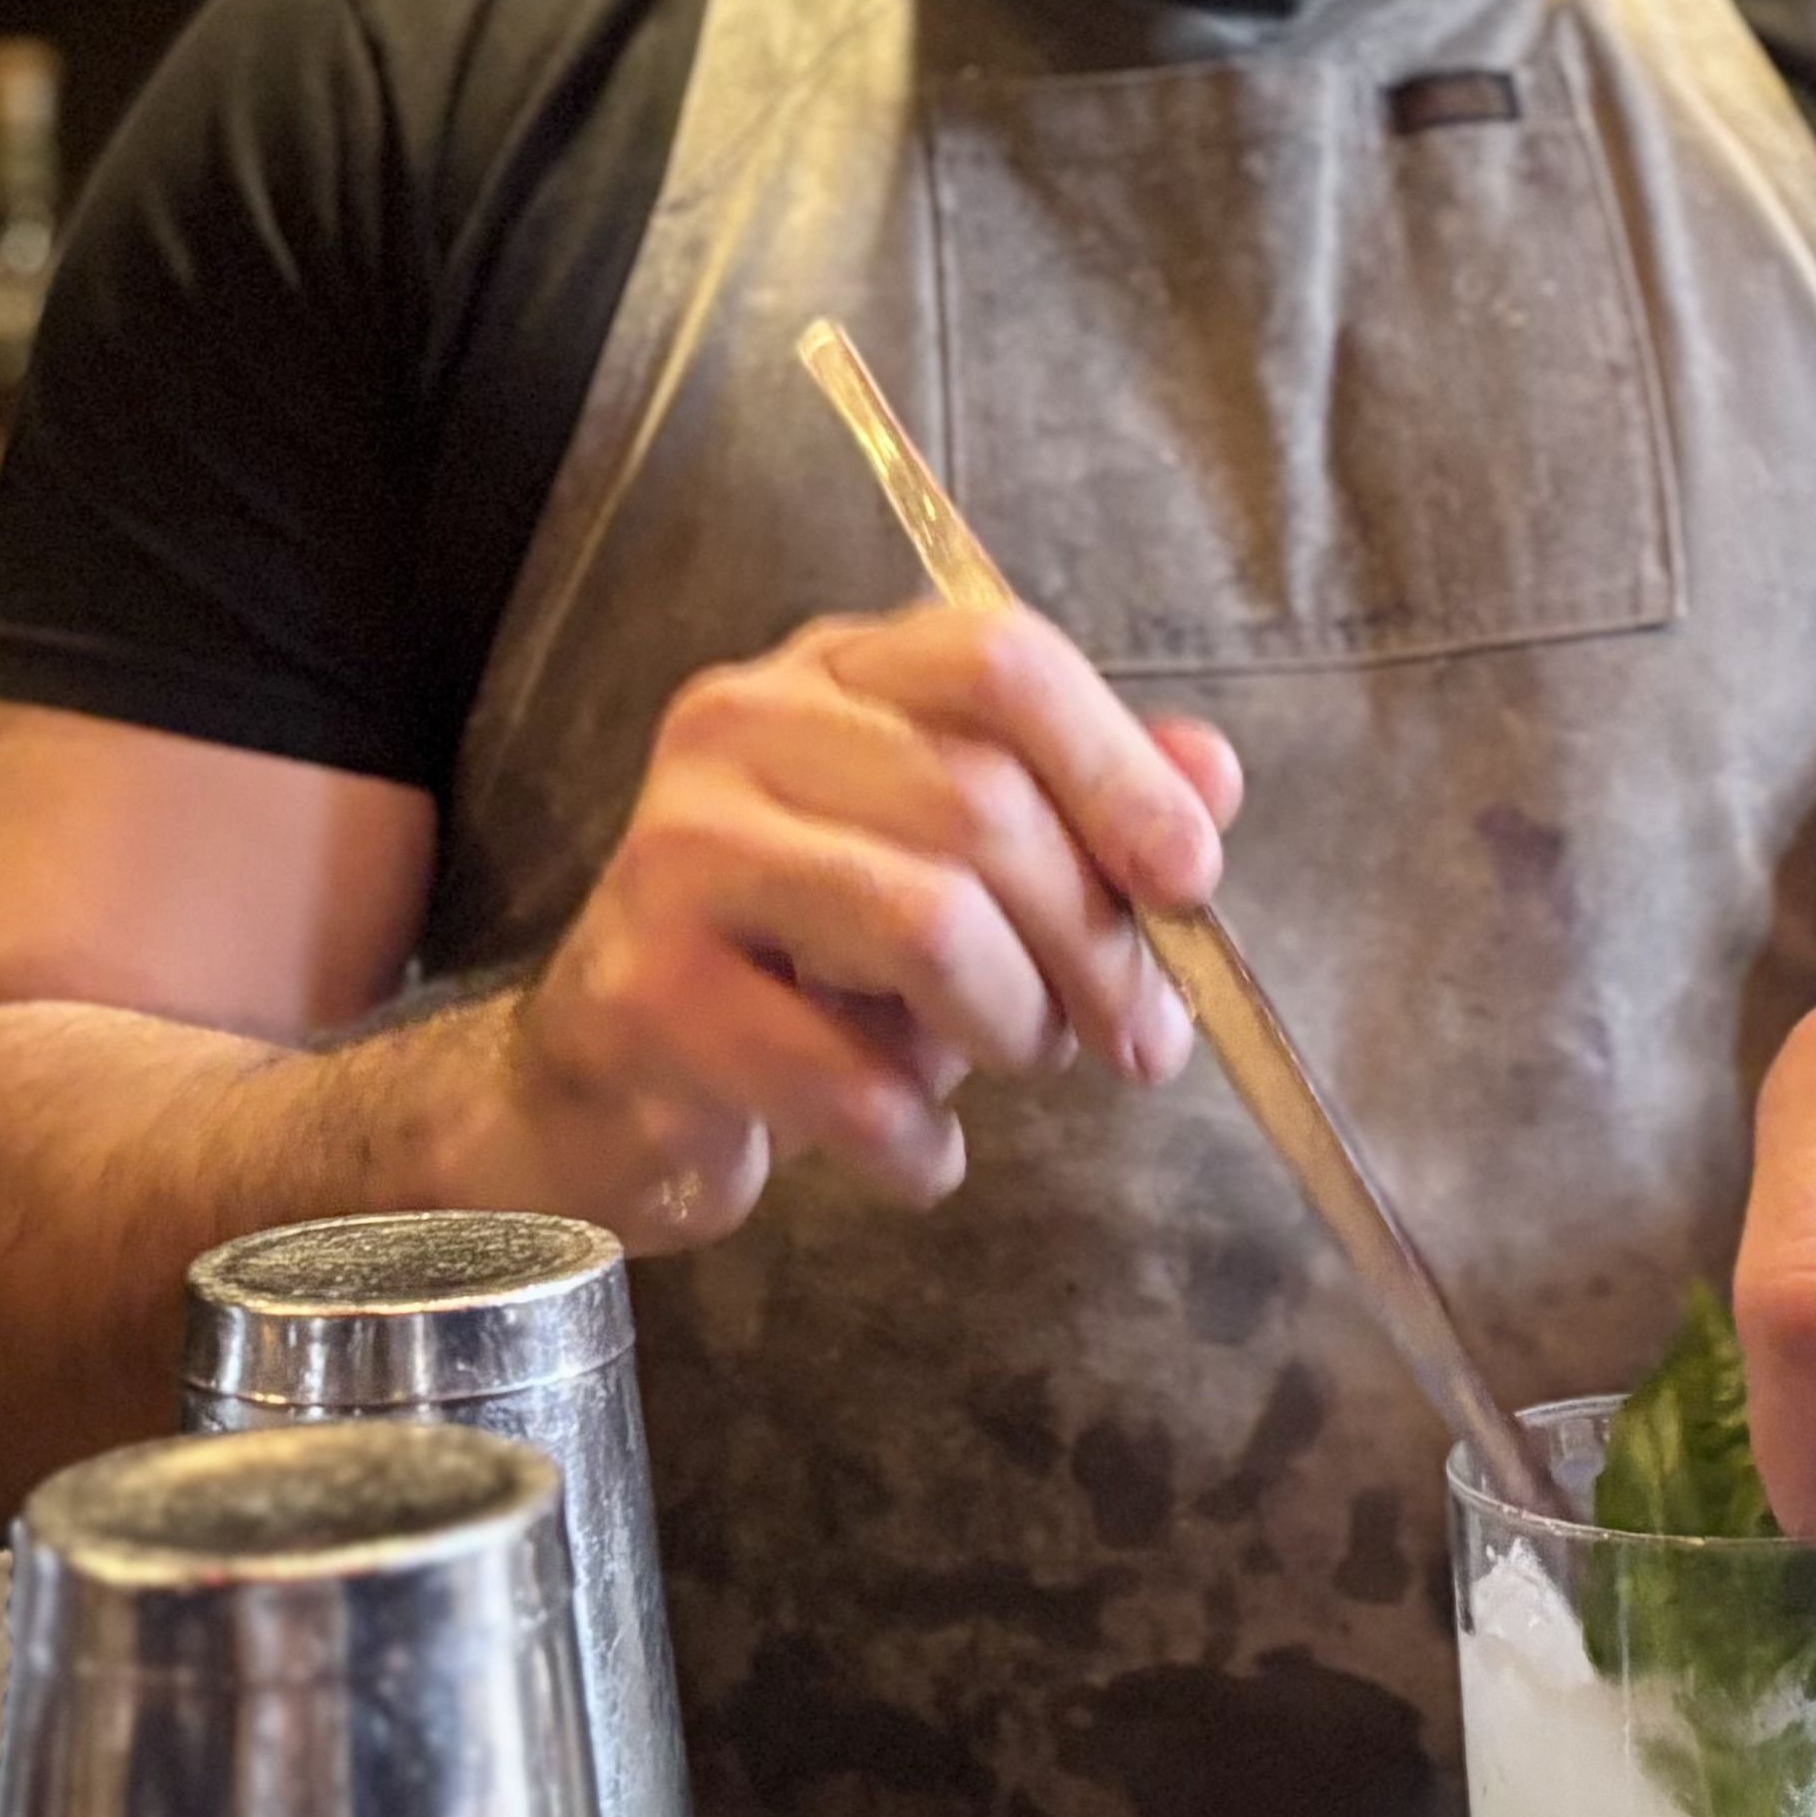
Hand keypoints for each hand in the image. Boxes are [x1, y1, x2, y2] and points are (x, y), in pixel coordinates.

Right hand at [517, 605, 1242, 1240]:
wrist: (602, 1089)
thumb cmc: (800, 970)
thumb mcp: (952, 874)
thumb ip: (1077, 814)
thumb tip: (1213, 777)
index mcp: (831, 674)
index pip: (997, 661)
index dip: (1117, 769)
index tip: (1193, 882)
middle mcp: (739, 729)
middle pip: (977, 799)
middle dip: (1093, 939)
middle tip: (1138, 1037)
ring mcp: (678, 854)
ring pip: (922, 921)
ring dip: (1014, 1023)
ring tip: (1017, 1063)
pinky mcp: (644, 994)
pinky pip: (845, 1074)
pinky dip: (918, 1141)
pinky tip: (919, 1155)